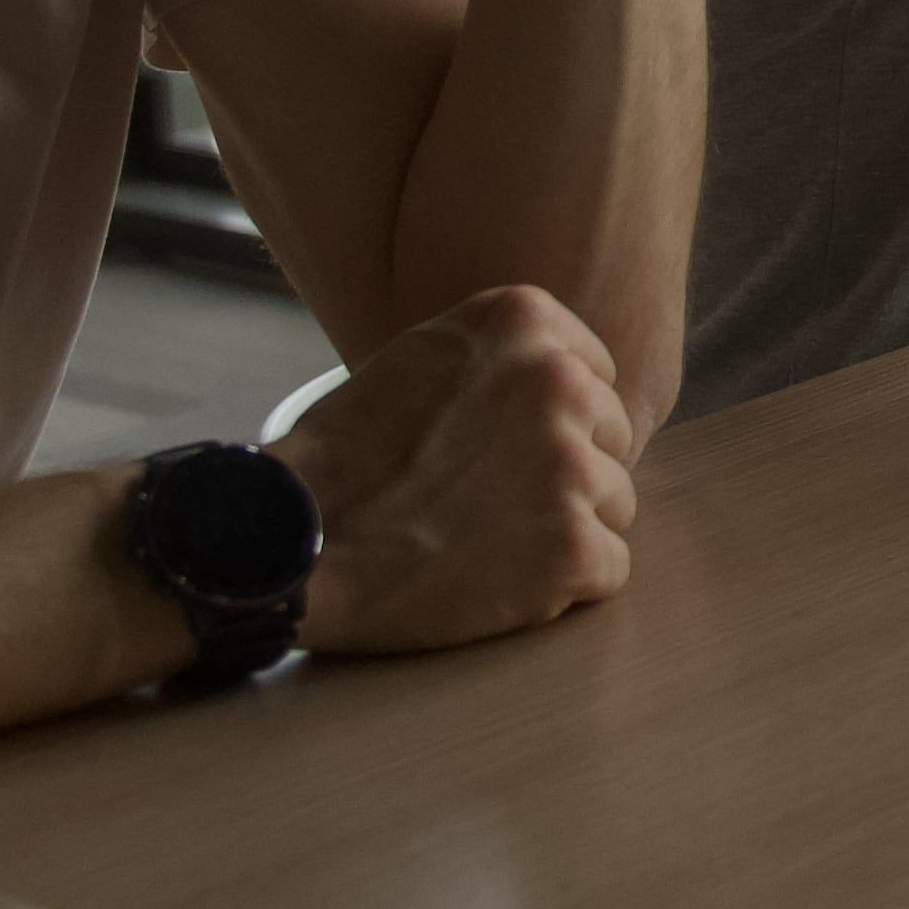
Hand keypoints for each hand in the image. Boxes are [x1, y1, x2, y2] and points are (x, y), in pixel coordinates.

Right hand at [283, 283, 641, 656]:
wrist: (294, 542)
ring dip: (562, 531)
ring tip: (482, 541)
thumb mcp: (423, 357)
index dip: (549, 425)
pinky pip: (609, 569)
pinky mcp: (575, 546)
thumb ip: (501, 357)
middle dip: (562, 476)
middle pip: (610, 441)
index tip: (496, 450)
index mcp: (523, 320)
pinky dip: (563, 588)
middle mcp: (560, 381)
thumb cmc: (345, 458)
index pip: (597, 377)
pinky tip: (497, 581)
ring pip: (614, 506)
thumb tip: (571, 377)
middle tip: (484, 502)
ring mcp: (571, 465)